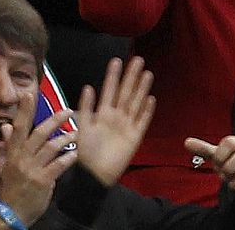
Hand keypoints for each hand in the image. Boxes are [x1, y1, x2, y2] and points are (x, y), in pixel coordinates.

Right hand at [0, 93, 77, 225]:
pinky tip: (76, 153)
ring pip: (50, 147)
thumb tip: (6, 126)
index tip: (28, 95)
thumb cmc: (13, 187)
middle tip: (67, 111)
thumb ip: (10, 144)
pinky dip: (68, 157)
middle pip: (37, 133)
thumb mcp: (9, 164)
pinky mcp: (42, 181)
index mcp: (13, 153)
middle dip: (53, 120)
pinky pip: (58, 165)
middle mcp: (22, 158)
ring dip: (65, 138)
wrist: (12, 212)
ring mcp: (32, 169)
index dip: (23, 111)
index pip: (18, 128)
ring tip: (76, 133)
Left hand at [75, 57, 154, 186]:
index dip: (113, 76)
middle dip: (131, 76)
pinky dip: (147, 110)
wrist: (95, 175)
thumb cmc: (86, 152)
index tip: (117, 60)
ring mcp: (127, 125)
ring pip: (136, 102)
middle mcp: (116, 115)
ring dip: (142, 89)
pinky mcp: (136, 136)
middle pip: (126, 92)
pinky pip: (143, 120)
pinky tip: (151, 98)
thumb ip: (86, 108)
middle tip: (138, 60)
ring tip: (147, 73)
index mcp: (102, 112)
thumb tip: (88, 86)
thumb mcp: (82, 128)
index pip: (109, 89)